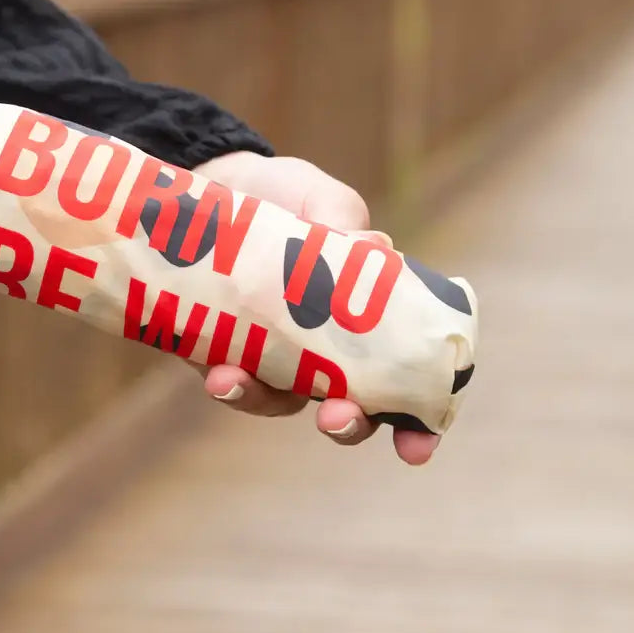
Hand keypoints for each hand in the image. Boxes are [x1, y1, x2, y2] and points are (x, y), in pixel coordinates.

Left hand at [191, 151, 439, 466]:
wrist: (216, 183)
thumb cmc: (285, 194)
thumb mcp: (322, 199)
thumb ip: (345, 224)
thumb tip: (373, 249)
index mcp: (363, 316)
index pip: (400, 376)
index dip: (415, 418)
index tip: (417, 450)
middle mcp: (319, 345)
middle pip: (344, 404)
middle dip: (346, 424)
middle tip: (337, 418)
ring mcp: (269, 351)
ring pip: (278, 399)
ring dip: (264, 401)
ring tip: (242, 384)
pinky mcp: (219, 347)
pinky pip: (228, 379)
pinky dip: (227, 383)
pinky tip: (218, 374)